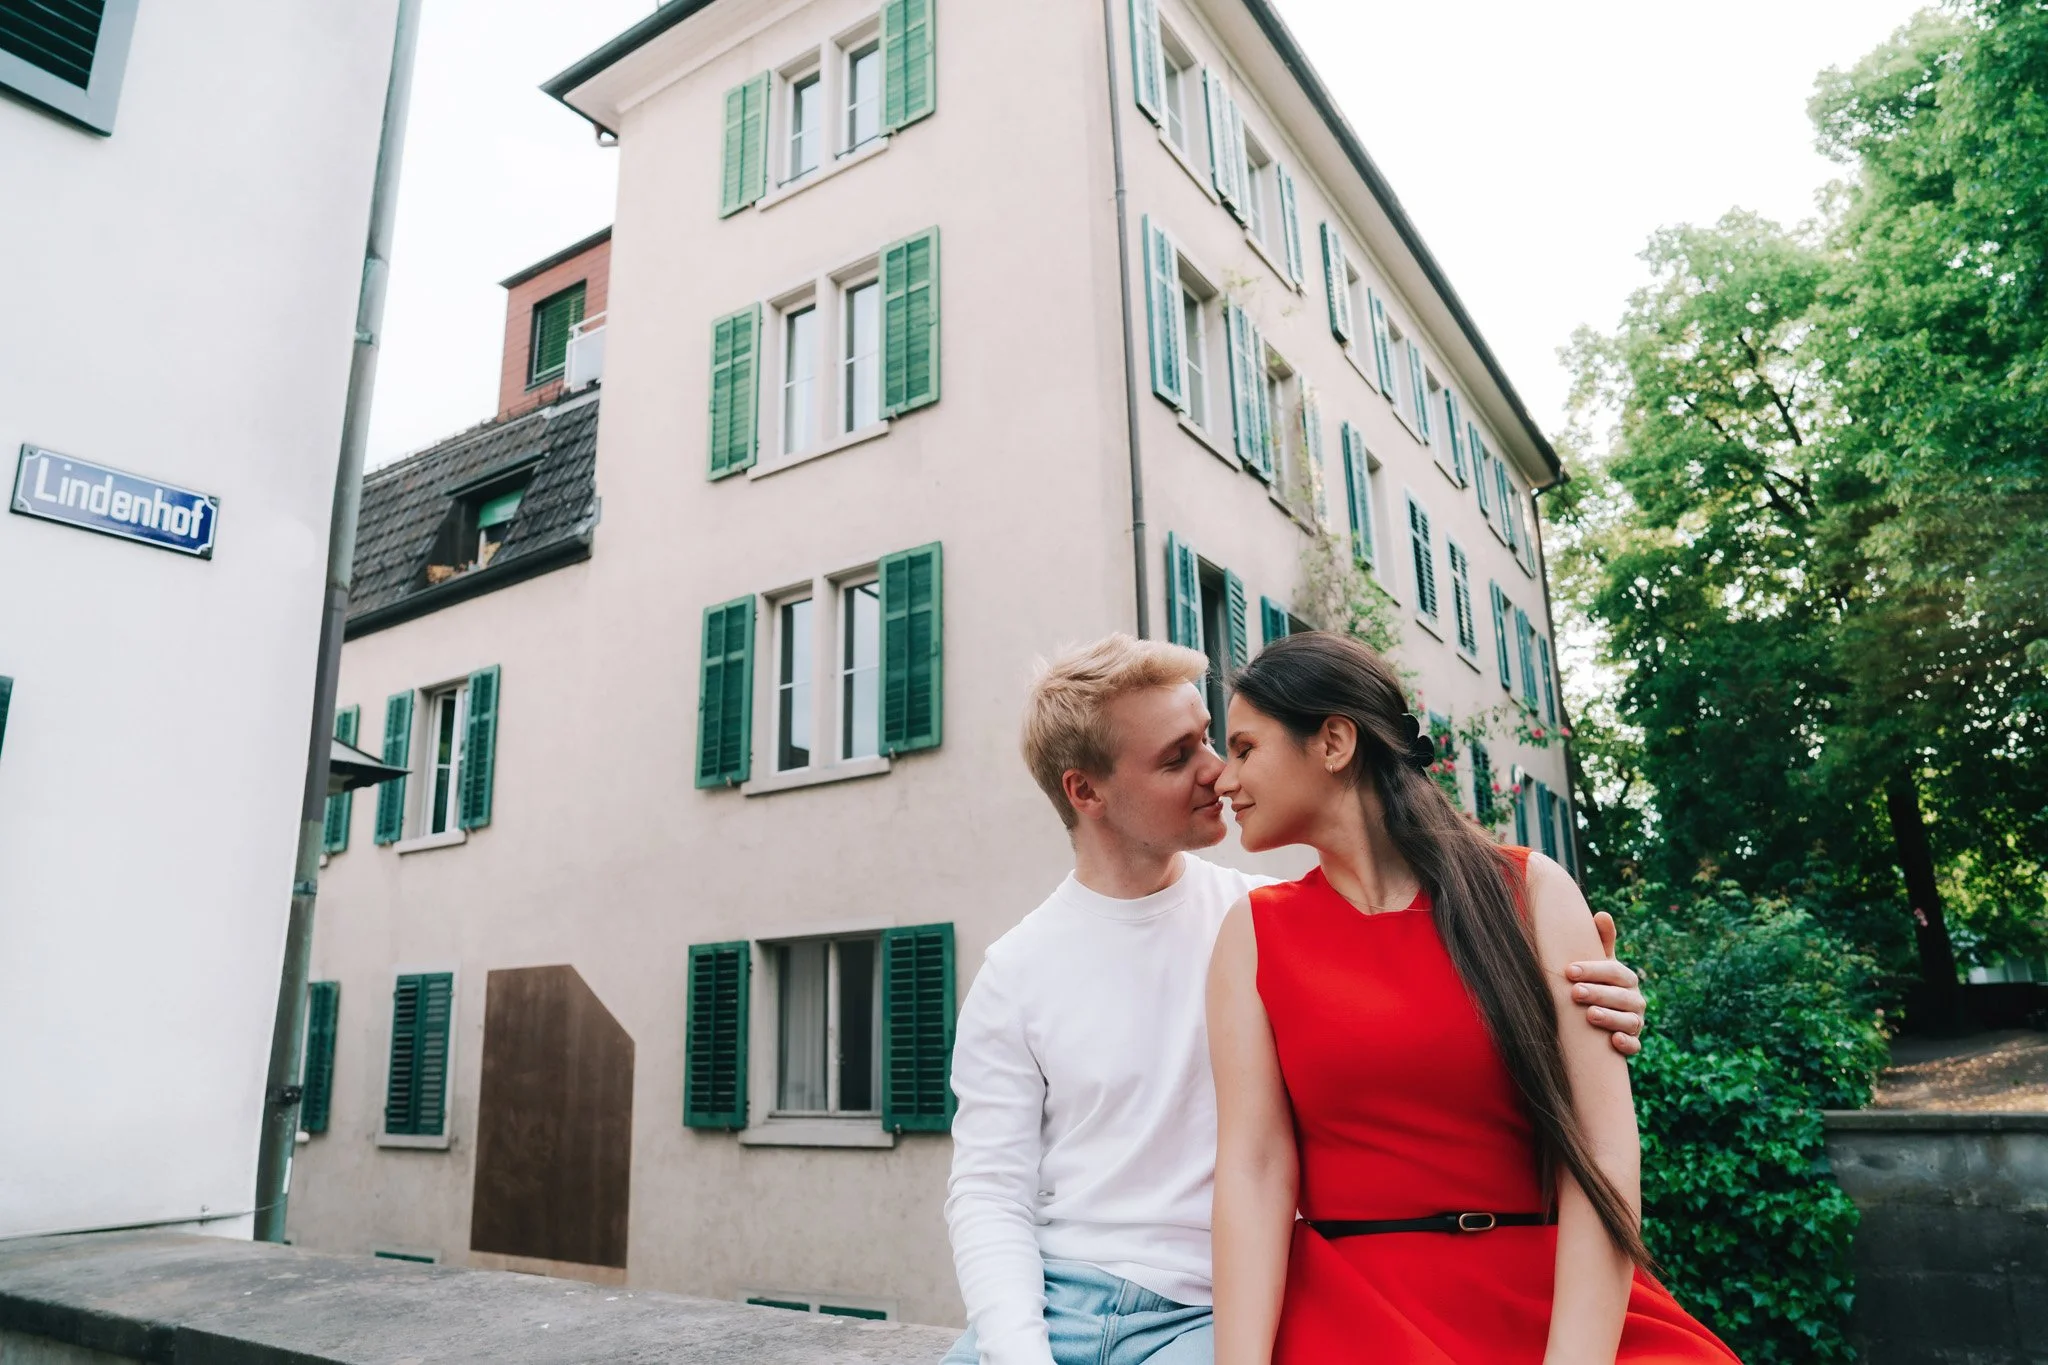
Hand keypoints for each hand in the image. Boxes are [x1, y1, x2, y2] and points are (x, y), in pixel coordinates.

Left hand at [1565, 910, 1643, 1055]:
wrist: (1604, 1012)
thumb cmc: (1598, 982)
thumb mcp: (1599, 962)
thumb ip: (1601, 941)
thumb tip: (1601, 915)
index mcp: (1626, 978)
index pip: (1614, 972)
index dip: (1593, 970)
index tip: (1570, 971)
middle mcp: (1635, 999)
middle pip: (1621, 996)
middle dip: (1598, 993)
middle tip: (1575, 992)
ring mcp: (1635, 1022)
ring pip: (1629, 1021)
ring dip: (1611, 1018)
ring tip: (1591, 1015)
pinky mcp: (1633, 1042)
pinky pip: (1635, 1046)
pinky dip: (1627, 1044)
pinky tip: (1614, 1041)